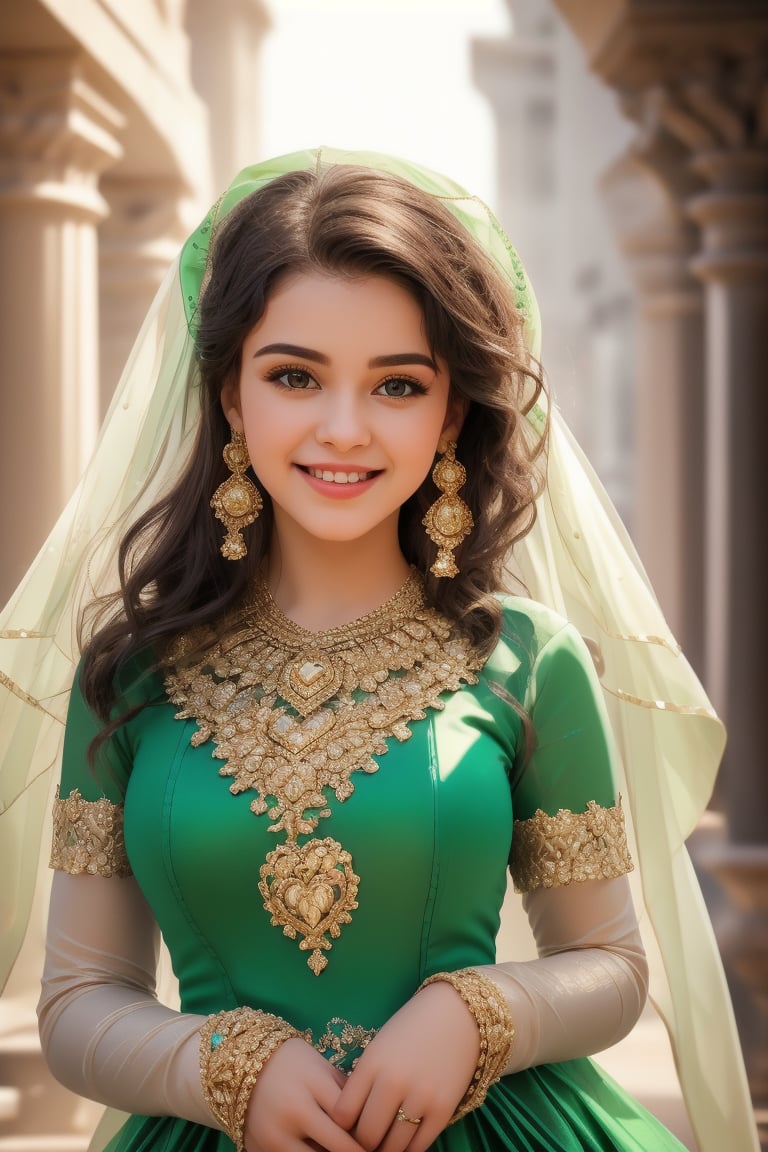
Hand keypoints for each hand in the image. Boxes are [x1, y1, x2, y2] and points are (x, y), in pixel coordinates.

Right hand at [243, 1036, 365, 1151]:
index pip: (349, 1118)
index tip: (380, 1139)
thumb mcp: (320, 1066)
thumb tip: (373, 1118)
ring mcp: (274, 1136)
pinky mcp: (260, 1151)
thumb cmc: (290, 1062)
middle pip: (337, 1147)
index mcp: (311, 1085)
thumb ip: (344, 1091)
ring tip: (343, 1148)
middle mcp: (293, 1112)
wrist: (240, 1065)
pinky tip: (319, 1148)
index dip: (368, 1134)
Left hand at [331, 982, 479, 1151]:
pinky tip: (404, 1143)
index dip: (342, 1126)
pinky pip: (418, 1146)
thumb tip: (352, 1123)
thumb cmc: (412, 1028)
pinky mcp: (443, 1110)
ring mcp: (420, 1098)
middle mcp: (393, 1082)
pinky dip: (408, 1150)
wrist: (458, 1013)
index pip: (343, 1114)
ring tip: (384, 1143)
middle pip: (366, 1135)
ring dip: (385, 1149)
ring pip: (392, 1147)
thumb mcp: (379, 1047)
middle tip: (366, 1138)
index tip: (347, 1126)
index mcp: (371, 1063)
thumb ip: (364, 1081)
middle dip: (362, 1142)